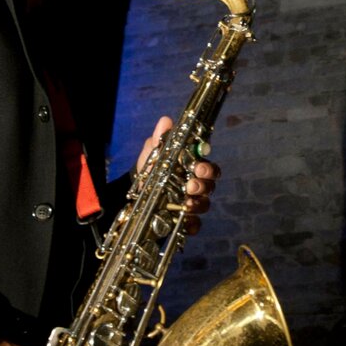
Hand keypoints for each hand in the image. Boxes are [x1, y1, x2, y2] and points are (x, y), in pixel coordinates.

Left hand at [136, 116, 220, 234]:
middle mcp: (195, 184)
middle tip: (191, 185)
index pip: (208, 166)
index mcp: (191, 167)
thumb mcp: (152, 153)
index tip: (198, 167)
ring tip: (186, 203)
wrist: (135, 193)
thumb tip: (165, 121)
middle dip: (203, 184)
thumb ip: (160, 140)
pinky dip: (192, 224)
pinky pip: (194, 224)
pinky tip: (184, 221)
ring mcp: (191, 203)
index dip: (207, 167)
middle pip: (210, 185)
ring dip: (198, 204)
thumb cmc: (150, 169)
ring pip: (205, 204)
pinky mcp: (184, 220)